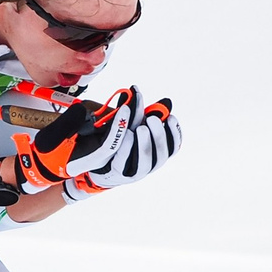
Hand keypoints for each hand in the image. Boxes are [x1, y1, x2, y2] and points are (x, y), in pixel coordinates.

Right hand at [27, 88, 180, 199]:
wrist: (110, 171)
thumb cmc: (101, 152)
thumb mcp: (97, 137)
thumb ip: (107, 121)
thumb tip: (118, 100)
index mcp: (115, 168)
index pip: (119, 153)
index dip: (120, 133)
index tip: (123, 113)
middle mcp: (134, 172)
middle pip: (144, 159)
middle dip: (145, 140)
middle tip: (144, 124)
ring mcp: (149, 167)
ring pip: (159, 156)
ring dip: (159, 136)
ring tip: (155, 119)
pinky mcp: (159, 158)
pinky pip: (172, 148)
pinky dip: (173, 133)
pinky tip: (170, 118)